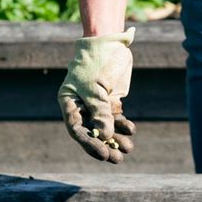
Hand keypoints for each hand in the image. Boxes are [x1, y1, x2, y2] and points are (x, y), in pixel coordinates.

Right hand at [58, 27, 135, 162]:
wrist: (109, 42)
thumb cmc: (97, 61)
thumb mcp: (96, 88)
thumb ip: (101, 112)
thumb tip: (106, 136)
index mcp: (69, 102)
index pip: (76, 129)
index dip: (90, 143)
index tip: (104, 153)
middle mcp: (80, 105)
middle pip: (91, 131)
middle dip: (105, 146)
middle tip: (118, 159)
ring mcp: (95, 103)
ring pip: (105, 127)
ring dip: (116, 138)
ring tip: (128, 149)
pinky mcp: (109, 100)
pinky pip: (115, 117)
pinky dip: (123, 125)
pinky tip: (132, 131)